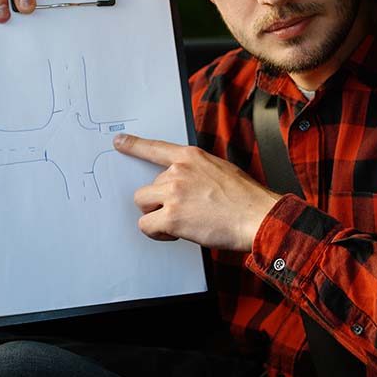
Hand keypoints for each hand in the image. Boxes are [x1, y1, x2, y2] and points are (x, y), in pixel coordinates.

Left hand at [114, 134, 280, 250]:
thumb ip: (197, 172)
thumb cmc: (246, 199)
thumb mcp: (221, 170)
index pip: (155, 148)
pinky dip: (157, 233)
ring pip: (143, 205)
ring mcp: (173, 193)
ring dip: (156, 216)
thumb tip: (184, 186)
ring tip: (181, 223)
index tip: (119, 142)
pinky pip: (146, 225)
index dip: (134, 146)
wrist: (257, 216)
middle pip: (148, 187)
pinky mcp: (171, 216)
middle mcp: (178, 171)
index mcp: (191, 157)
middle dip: (160, 202)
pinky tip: (176, 233)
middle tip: (184, 212)